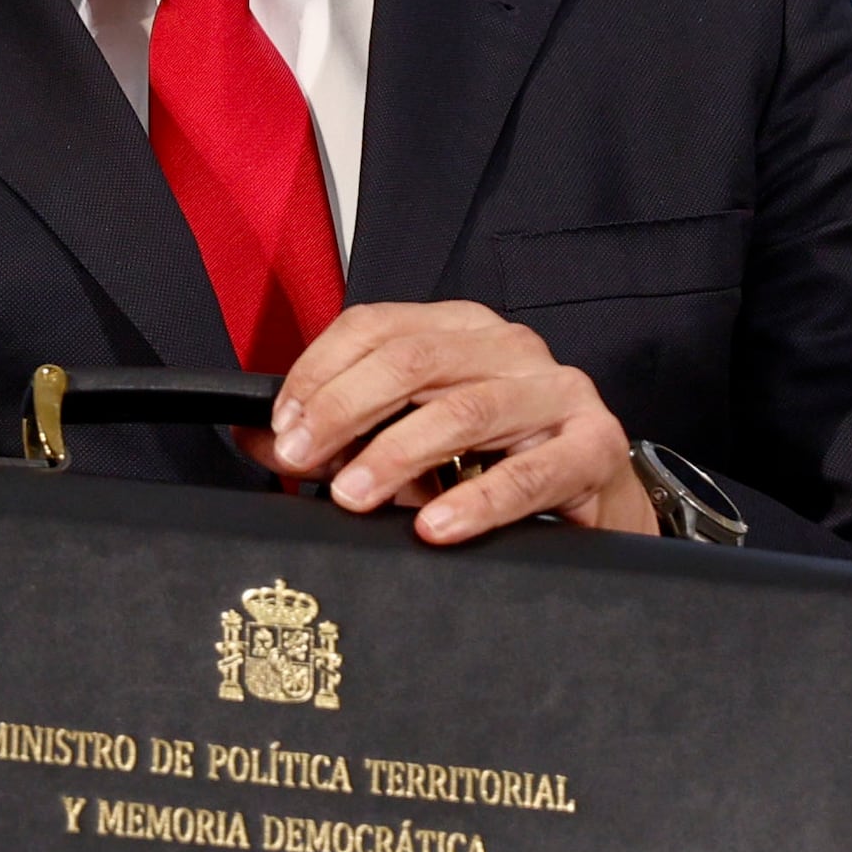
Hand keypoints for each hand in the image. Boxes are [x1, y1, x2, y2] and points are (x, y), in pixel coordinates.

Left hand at [246, 299, 654, 539]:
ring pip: (464, 411)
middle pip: (412, 360)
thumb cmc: (497, 466)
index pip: (376, 326)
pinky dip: (475, 502)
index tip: (283, 425)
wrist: (597, 506)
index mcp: (462, 330)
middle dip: (344, 409)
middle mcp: (510, 348)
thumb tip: (254, 437)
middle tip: (301, 459)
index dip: (320, 371)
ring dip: (396, 455)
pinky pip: (528, 474)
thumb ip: (338, 437)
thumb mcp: (411, 443)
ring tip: (353, 495)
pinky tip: (434, 525)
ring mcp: (558, 392)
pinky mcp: (594, 446)